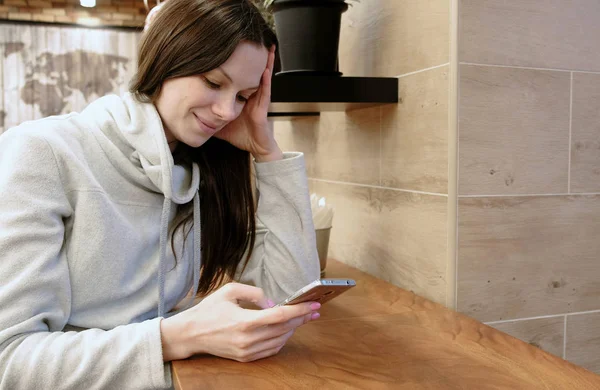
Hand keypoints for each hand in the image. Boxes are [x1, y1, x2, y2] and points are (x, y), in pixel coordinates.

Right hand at [160, 282, 320, 361]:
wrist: (189, 334)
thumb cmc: (209, 309)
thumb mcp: (229, 290)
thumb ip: (254, 293)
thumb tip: (273, 303)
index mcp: (245, 322)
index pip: (281, 316)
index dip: (300, 310)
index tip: (314, 305)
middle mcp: (248, 340)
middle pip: (284, 329)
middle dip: (302, 318)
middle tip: (314, 310)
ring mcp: (247, 352)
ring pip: (280, 341)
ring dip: (293, 329)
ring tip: (302, 318)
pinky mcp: (245, 358)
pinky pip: (271, 350)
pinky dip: (282, 340)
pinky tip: (286, 330)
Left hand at [215, 45, 282, 161]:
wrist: (255, 148)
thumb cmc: (239, 135)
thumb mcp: (217, 122)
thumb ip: (205, 114)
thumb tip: (187, 111)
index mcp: (240, 96)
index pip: (237, 76)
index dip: (235, 63)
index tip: (232, 48)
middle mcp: (250, 95)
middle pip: (251, 72)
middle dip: (253, 57)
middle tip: (253, 40)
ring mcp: (258, 100)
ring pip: (262, 77)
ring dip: (265, 63)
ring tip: (266, 48)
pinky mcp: (263, 108)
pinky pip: (265, 91)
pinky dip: (265, 80)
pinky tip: (265, 69)